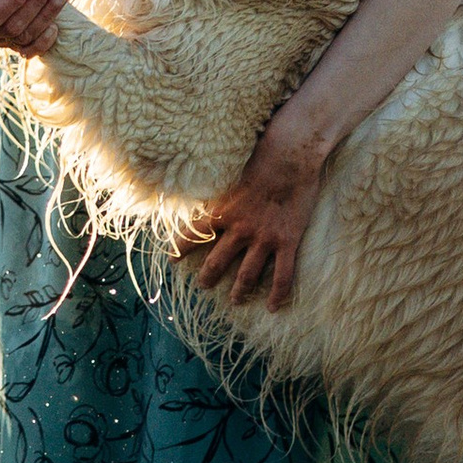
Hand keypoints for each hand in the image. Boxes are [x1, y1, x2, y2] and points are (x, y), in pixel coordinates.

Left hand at [180, 116, 326, 309]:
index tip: (172, 260)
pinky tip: (273, 307)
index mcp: (222, 212)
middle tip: (203, 286)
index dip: (181, 248)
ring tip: (235, 301)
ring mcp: (264, 239)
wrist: (290, 155)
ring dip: (239, 291)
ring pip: (246, 275)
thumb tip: (200, 184)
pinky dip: (277, 294)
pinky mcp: (287, 242)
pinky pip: (282, 275)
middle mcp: (239, 230)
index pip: (194, 234)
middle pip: (217, 263)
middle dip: (208, 277)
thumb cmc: (260, 156)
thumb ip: (218, 189)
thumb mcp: (229, 172)